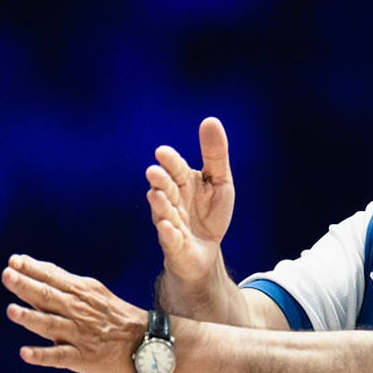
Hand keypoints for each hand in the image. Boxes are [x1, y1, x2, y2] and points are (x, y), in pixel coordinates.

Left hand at [2, 255, 147, 372]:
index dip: (32, 269)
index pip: (53, 277)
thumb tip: (31, 269)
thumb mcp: (92, 293)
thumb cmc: (113, 316)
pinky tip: (25, 353)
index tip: (13, 261)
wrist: (146, 342)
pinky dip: (42, 355)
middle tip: (7, 275)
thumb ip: (62, 284)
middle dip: (27, 286)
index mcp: (81, 292)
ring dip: (31, 318)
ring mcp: (80, 335)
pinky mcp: (83, 358)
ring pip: (51, 324)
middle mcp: (78, 311)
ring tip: (11, 311)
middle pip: (49, 296)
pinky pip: (60, 356)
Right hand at [145, 117, 234, 283]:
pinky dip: (168, 234)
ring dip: (159, 205)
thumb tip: (210, 120)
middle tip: (154, 172)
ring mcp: (170, 224)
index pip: (176, 169)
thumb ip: (215, 154)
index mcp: (183, 183)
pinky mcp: (174, 246)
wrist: (205, 252)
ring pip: (163, 213)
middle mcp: (172, 201)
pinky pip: (170, 240)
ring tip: (156, 195)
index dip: (170, 161)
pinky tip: (167, 227)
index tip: (162, 152)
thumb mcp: (219, 181)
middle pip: (165, 189)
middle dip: (160, 181)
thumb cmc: (209, 214)